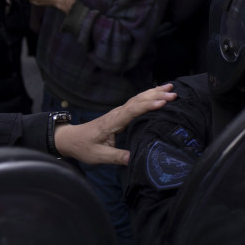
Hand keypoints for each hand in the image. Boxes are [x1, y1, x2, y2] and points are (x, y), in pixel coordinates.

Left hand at [54, 84, 176, 164]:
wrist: (70, 139)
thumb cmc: (83, 147)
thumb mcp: (98, 156)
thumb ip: (117, 157)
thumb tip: (134, 158)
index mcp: (112, 122)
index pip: (132, 110)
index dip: (148, 106)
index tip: (163, 102)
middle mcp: (117, 113)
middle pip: (138, 100)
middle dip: (156, 95)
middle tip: (174, 93)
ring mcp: (119, 112)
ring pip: (138, 98)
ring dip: (154, 92)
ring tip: (171, 87)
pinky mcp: (121, 113)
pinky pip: (137, 101)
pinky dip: (149, 95)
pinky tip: (157, 92)